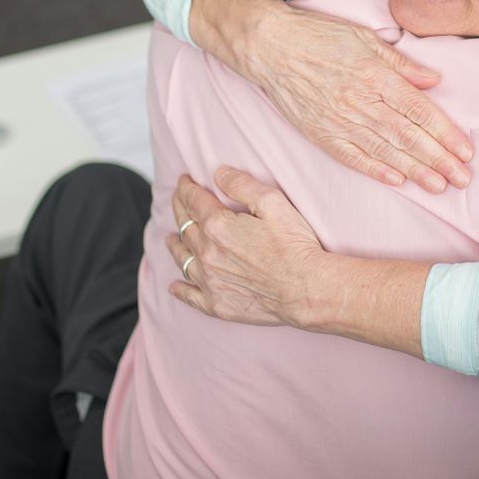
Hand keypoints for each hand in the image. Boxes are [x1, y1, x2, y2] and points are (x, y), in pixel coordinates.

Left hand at [166, 169, 327, 326]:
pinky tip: (175, 286)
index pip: (194, 201)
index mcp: (218, 226)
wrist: (306, 289)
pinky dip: (180, 289)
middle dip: (180, 209)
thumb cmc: (295, 246)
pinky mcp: (217, 304)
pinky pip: (189, 296)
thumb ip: (242, 185)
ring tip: (171, 239)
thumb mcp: (273, 203)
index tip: (184, 181)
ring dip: (175, 245)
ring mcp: (210, 281)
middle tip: (178, 201)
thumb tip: (218, 173)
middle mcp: (207, 253)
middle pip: (185, 227)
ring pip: (183, 259)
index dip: (186, 188)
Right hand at [211, 0, 474, 192]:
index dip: (446, 133)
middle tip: (463, 179)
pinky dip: (376, 171)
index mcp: (376, 76)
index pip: (420, 111)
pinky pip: (353, 157)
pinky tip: (397, 182)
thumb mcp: (365, 38)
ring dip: (415, 172)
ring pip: (385, 152)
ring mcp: (340, 121)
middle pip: (408, 137)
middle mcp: (362, 102)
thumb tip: (435, 81)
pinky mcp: (321, 134)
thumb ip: (401, 63)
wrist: (269, 47)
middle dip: (439, 160)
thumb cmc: (318, 36)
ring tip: (439, 186)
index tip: (467, 151)